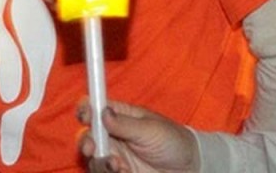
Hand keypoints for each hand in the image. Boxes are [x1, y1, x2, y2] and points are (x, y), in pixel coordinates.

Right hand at [77, 99, 199, 172]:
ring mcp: (115, 156)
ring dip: (100, 163)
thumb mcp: (151, 129)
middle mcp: (111, 135)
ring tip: (117, 166)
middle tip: (91, 149)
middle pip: (86, 136)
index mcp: (117, 116)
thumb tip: (102, 112)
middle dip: (85, 142)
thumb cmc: (173, 141)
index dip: (85, 110)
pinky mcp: (120, 172)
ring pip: (93, 159)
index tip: (85, 117)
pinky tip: (123, 172)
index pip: (93, 108)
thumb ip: (125, 123)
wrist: (191, 169)